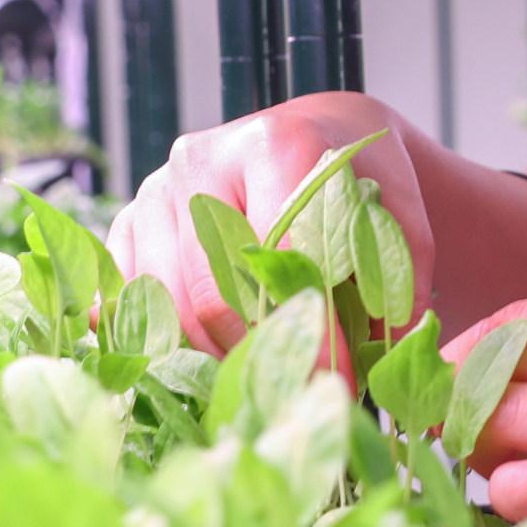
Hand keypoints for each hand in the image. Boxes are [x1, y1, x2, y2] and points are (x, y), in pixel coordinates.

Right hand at [111, 93, 434, 354]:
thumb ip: (396, 276)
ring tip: (265, 373)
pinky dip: (171, 339)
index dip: (310, 329)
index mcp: (271, 146)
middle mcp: (200, 161)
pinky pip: (133, 301)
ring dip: (216, 355)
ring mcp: (154, 190)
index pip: (279, 259)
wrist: (316, 135)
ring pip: (169, 306)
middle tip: (300, 391)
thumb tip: (383, 352)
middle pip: (213, 293)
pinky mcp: (127, 221)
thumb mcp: (399, 214)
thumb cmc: (355, 177)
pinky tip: (213, 355)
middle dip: (259, 353)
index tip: (340, 379)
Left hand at [463, 287, 526, 526]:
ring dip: (485, 461)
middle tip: (472, 453)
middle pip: (501, 365)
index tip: (452, 401)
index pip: (520, 318)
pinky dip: (512, 506)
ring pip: (504, 423)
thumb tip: (470, 380)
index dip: (467, 362)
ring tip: (513, 485)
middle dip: (465, 411)